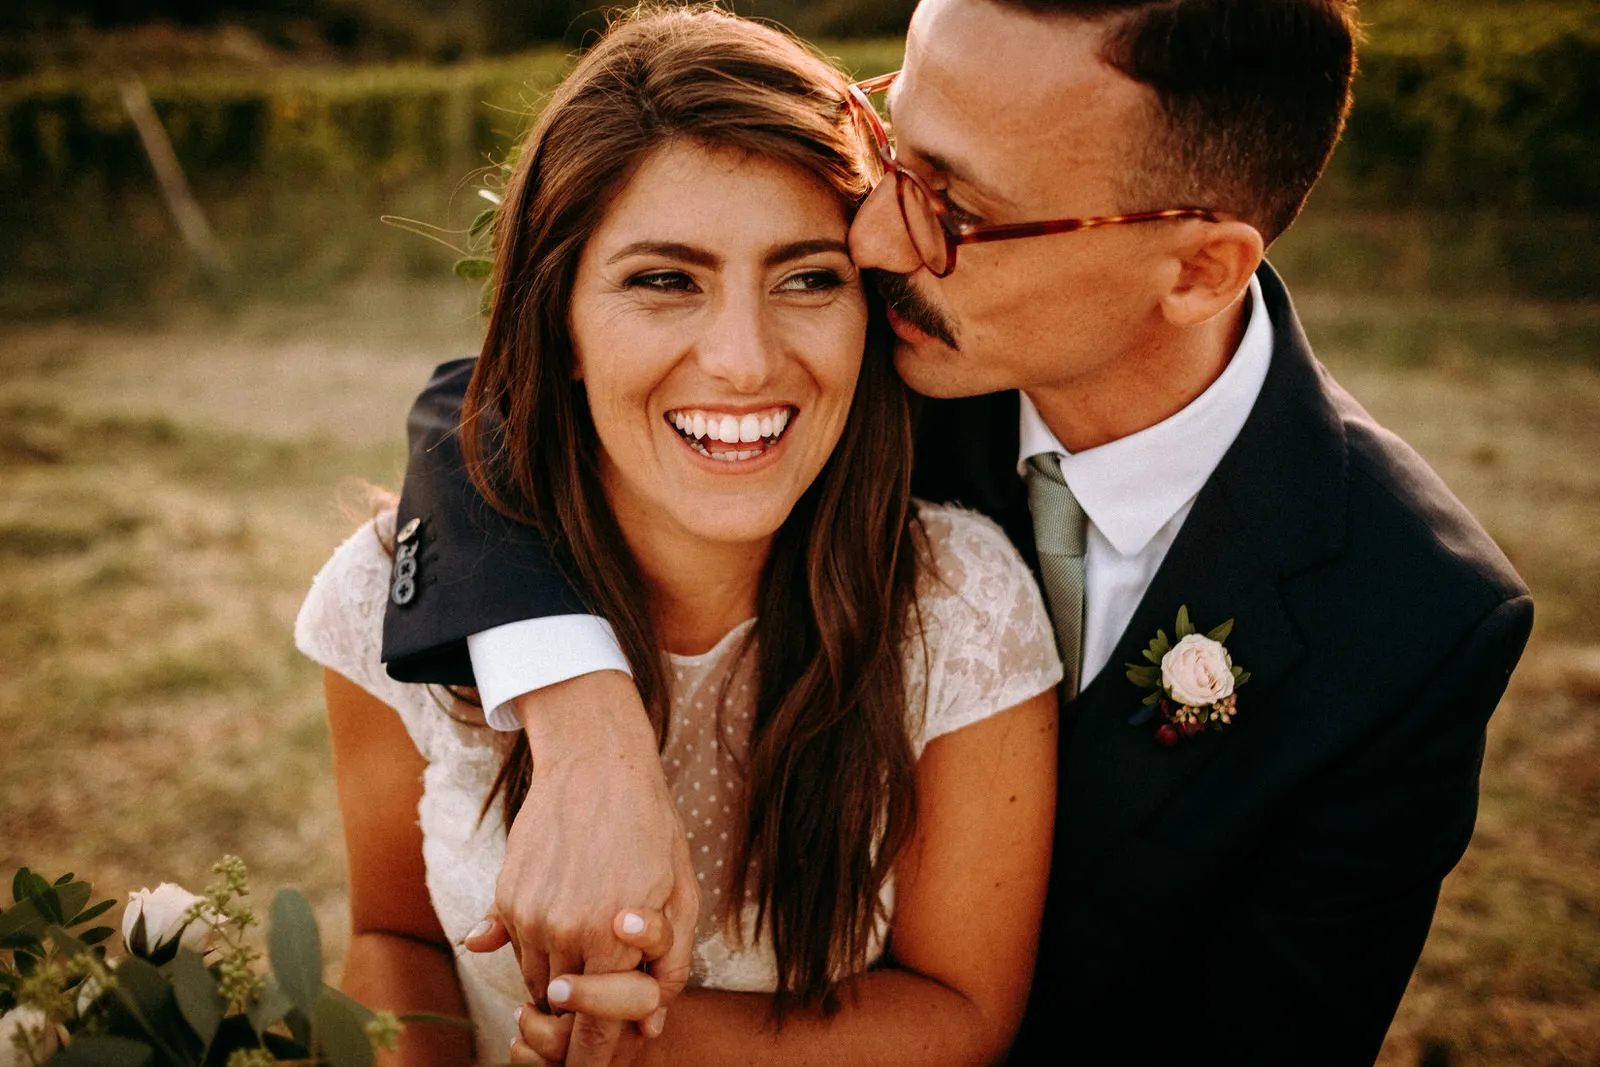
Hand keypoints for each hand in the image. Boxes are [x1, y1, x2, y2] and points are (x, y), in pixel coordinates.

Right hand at [465, 672, 697, 1066]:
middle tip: (601, 983)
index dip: (592, 1061)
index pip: (596, 1027)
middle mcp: (562, 929)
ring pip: (535, 979)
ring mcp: (527, 913)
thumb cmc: (651, 826)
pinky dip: (538, 945)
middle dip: (581, 1009)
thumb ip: (670, 963)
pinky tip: (566, 906)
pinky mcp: (506, 896)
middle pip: (564, 1007)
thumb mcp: (682, 893)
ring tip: (591, 926)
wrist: (597, 763)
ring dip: (560, 974)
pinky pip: (515, 947)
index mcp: (612, 934)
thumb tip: (647, 1025)